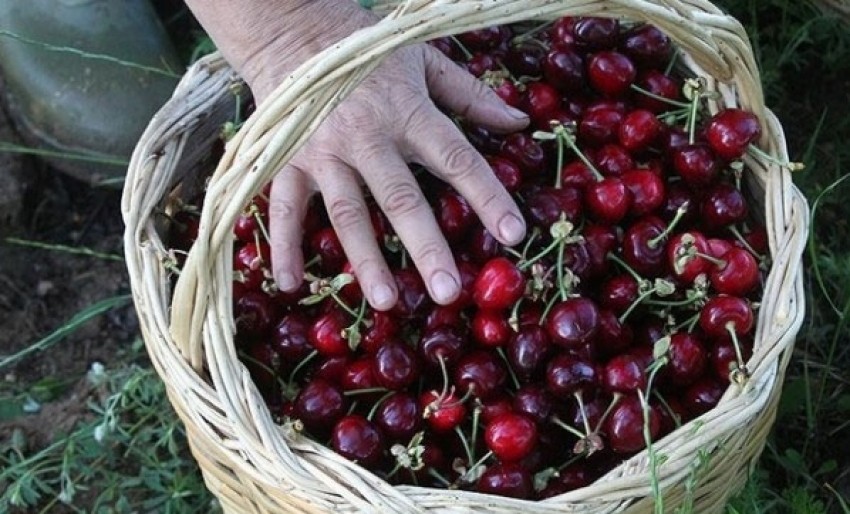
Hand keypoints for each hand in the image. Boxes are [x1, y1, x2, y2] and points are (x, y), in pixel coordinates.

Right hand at [266, 44, 528, 309]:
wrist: (294, 31)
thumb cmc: (369, 53)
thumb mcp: (426, 62)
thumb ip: (471, 96)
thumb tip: (520, 121)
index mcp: (409, 113)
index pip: (458, 159)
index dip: (487, 196)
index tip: (513, 234)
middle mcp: (368, 138)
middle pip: (401, 198)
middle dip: (425, 247)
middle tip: (447, 293)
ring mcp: (324, 153)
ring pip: (348, 213)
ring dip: (366, 259)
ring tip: (387, 302)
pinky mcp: (287, 162)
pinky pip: (284, 209)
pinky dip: (284, 247)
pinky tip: (293, 284)